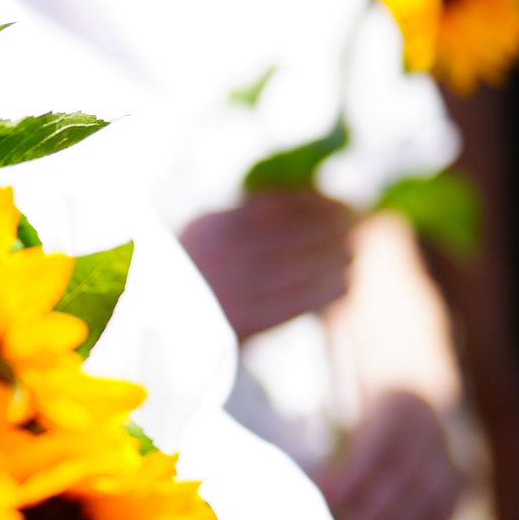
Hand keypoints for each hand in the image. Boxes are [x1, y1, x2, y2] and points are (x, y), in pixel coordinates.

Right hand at [180, 189, 358, 339]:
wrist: (161, 322)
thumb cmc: (193, 266)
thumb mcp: (206, 226)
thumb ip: (248, 211)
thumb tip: (311, 194)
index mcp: (214, 227)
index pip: (276, 209)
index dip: (316, 205)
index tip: (341, 203)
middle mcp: (222, 258)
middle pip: (293, 239)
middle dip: (332, 231)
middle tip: (356, 225)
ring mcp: (233, 292)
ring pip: (300, 272)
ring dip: (334, 261)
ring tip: (352, 252)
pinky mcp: (245, 324)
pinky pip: (296, 305)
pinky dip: (326, 292)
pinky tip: (343, 283)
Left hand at [317, 389, 466, 519]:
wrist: (412, 405)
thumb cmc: (362, 425)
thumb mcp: (347, 421)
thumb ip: (330, 455)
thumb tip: (297, 496)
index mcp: (398, 409)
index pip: (378, 444)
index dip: (354, 474)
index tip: (328, 498)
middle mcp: (431, 433)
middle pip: (406, 479)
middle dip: (375, 515)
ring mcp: (449, 461)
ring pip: (428, 502)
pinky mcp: (458, 489)